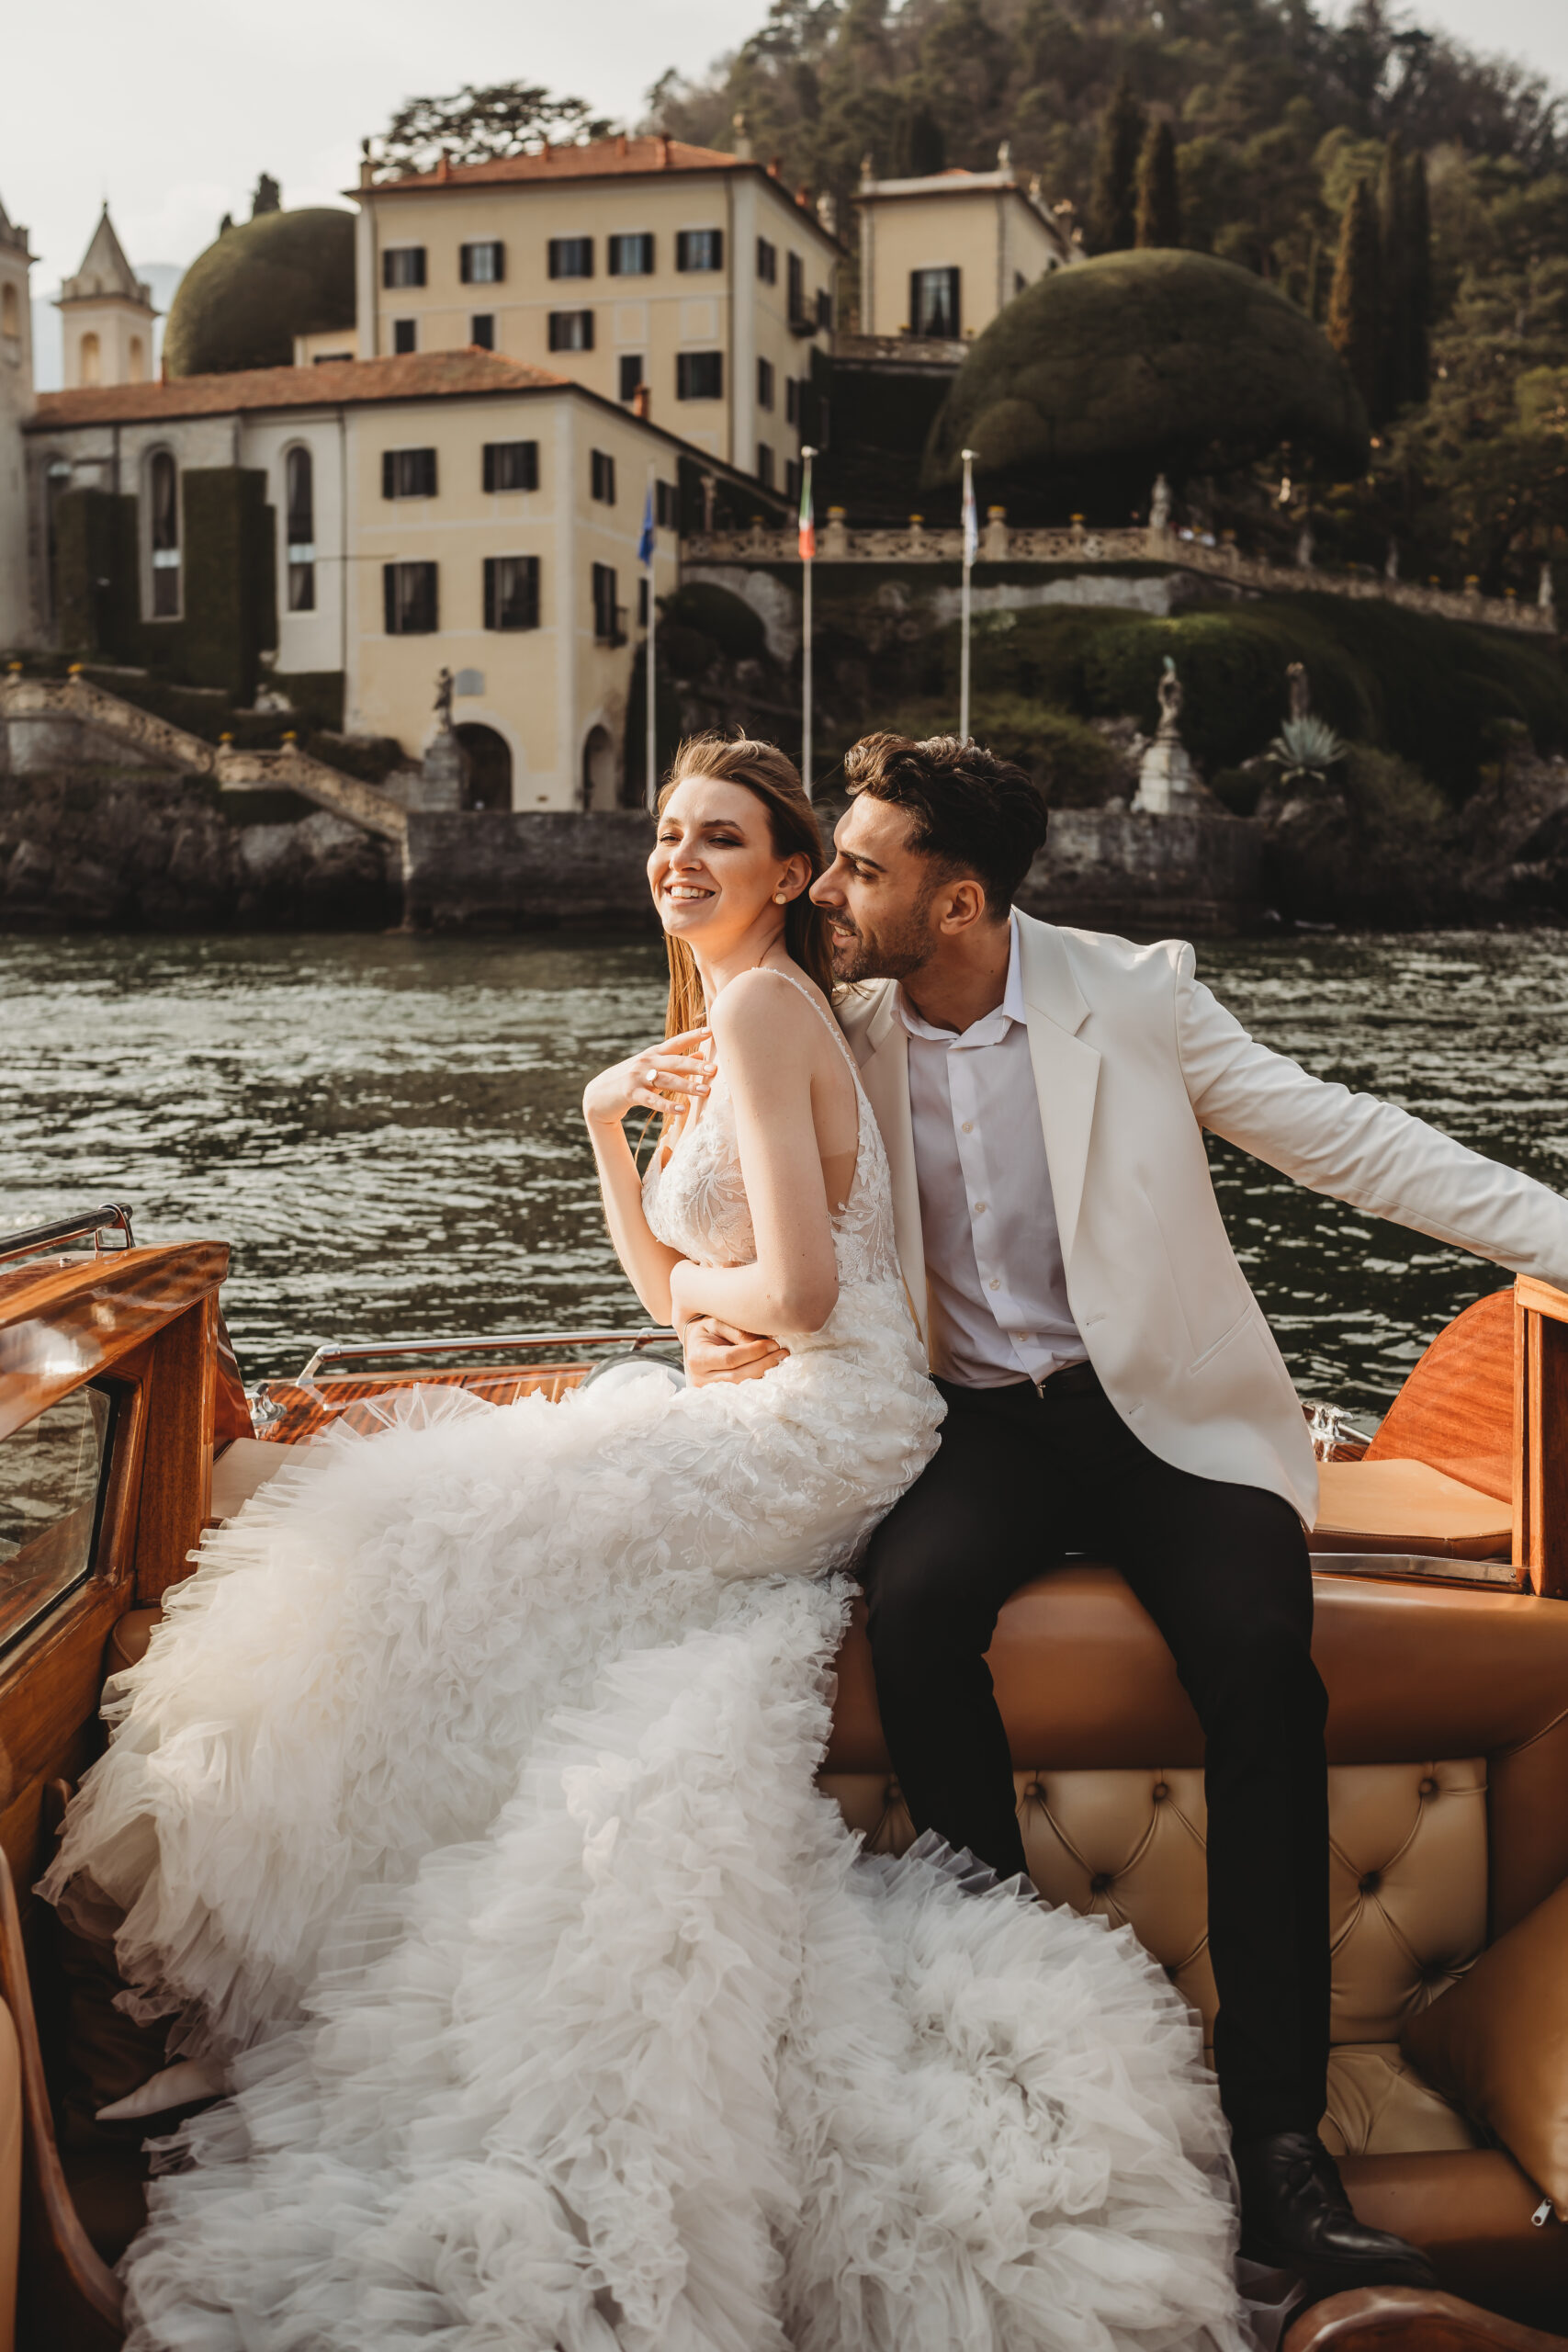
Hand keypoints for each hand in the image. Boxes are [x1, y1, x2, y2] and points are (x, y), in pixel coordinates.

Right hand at [583, 1026, 711, 1129]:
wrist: (599, 1094)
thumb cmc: (632, 1080)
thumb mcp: (653, 1067)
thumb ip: (677, 1062)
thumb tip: (702, 1054)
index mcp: (654, 1054)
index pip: (676, 1042)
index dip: (692, 1036)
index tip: (710, 1030)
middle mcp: (647, 1062)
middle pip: (674, 1062)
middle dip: (695, 1066)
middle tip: (714, 1069)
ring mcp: (637, 1077)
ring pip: (666, 1081)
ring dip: (687, 1086)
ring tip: (705, 1091)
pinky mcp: (630, 1093)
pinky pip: (652, 1100)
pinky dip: (667, 1105)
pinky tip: (681, 1110)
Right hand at [681, 1313, 787, 1387]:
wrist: (695, 1346)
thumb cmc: (708, 1331)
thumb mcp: (718, 1323)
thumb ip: (739, 1332)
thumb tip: (765, 1344)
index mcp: (698, 1357)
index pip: (730, 1358)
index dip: (754, 1352)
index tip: (774, 1344)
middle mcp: (701, 1378)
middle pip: (739, 1376)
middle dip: (764, 1365)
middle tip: (783, 1354)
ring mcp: (709, 1392)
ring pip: (743, 1387)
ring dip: (765, 1375)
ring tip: (781, 1362)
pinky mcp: (719, 1398)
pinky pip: (743, 1392)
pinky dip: (759, 1383)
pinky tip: (772, 1373)